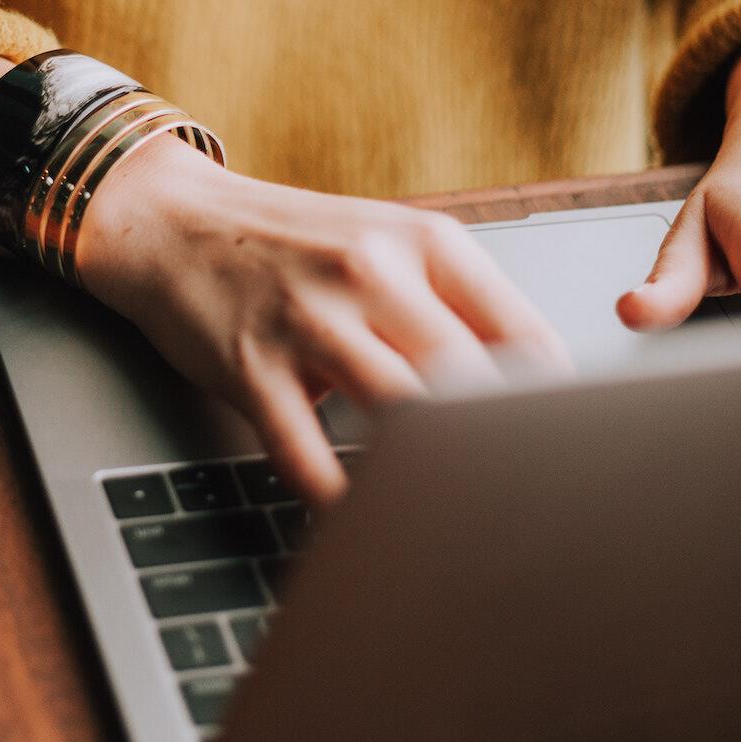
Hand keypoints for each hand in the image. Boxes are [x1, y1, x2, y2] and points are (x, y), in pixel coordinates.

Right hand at [76, 137, 571, 504]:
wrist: (177, 223)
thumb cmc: (297, 243)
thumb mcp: (387, 243)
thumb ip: (454, 302)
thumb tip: (530, 383)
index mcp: (425, 242)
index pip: (521, 332)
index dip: (552, 403)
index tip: (563, 449)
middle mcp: (373, 273)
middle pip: (468, 379)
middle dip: (500, 447)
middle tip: (520, 499)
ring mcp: (309, 319)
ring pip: (399, 413)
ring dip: (427, 474)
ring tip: (452, 518)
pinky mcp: (251, 366)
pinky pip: (305, 452)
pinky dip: (337, 497)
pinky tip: (358, 518)